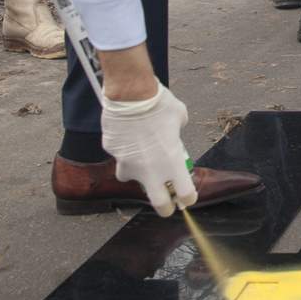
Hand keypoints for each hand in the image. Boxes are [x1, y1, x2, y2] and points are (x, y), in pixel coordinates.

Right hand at [100, 83, 197, 216]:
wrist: (131, 93)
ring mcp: (128, 164)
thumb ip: (178, 133)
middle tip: (167, 203)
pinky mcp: (113, 154)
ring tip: (141, 156)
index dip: (187, 197)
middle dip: (165, 206)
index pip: (185, 194)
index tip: (187, 196)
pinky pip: (118, 156)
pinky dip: (123, 150)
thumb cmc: (159, 104)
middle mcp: (151, 170)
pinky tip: (127, 135)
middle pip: (160, 204)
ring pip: (131, 178)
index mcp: (173, 163)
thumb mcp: (179, 118)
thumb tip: (173, 135)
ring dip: (138, 172)